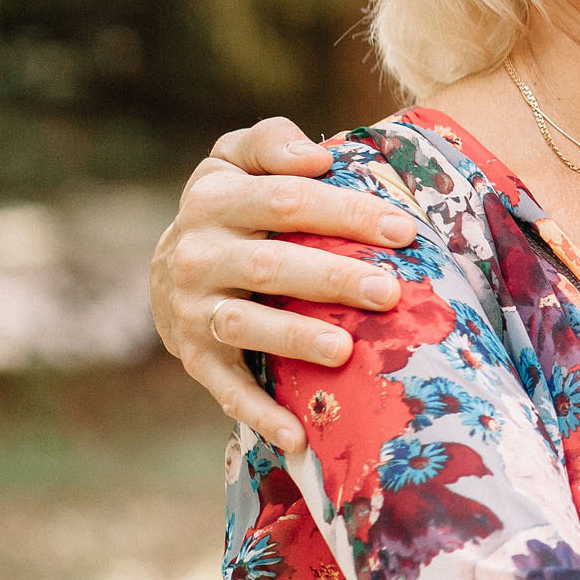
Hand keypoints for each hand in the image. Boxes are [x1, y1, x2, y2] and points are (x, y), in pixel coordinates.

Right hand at [150, 117, 414, 451]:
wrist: (175, 262)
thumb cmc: (237, 203)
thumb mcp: (240, 157)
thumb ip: (273, 141)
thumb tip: (317, 156)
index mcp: (216, 199)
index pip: (287, 201)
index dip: (346, 212)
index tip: (403, 230)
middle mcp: (197, 255)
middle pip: (272, 265)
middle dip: (334, 278)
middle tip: (390, 292)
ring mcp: (193, 310)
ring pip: (246, 326)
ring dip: (296, 341)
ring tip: (346, 351)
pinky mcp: (196, 357)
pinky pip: (226, 390)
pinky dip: (259, 415)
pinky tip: (299, 437)